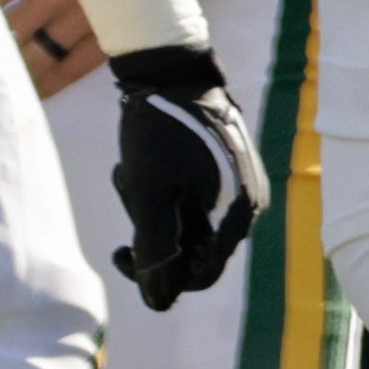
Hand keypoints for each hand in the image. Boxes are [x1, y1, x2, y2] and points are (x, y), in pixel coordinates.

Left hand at [101, 34, 261, 306]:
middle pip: (192, 249)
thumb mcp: (149, 194)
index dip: (160, 277)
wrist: (171, 69)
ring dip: (151, 209)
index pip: (201, 274)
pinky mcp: (222, 170)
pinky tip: (140, 166)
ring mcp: (236, 186)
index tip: (122, 253)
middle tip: (125, 200)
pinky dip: (161, 191)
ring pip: (185, 223)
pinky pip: (188, 199)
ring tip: (130, 174)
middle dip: (152, 233)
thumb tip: (158, 299)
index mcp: (237, 214)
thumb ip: (155, 250)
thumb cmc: (160, 132)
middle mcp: (245, 205)